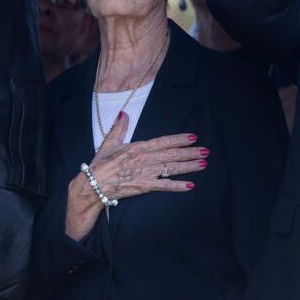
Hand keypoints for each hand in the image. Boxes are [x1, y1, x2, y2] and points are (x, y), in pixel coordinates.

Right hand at [65, 112, 205, 240]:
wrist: (93, 184)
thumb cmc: (100, 164)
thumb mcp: (109, 143)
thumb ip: (119, 128)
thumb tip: (124, 113)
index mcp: (138, 147)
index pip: (163, 141)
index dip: (179, 139)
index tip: (192, 136)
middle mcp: (145, 158)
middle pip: (172, 154)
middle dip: (190, 152)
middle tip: (206, 151)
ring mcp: (146, 172)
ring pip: (172, 168)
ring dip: (189, 166)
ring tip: (203, 164)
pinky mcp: (144, 186)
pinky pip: (165, 186)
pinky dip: (178, 186)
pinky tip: (190, 185)